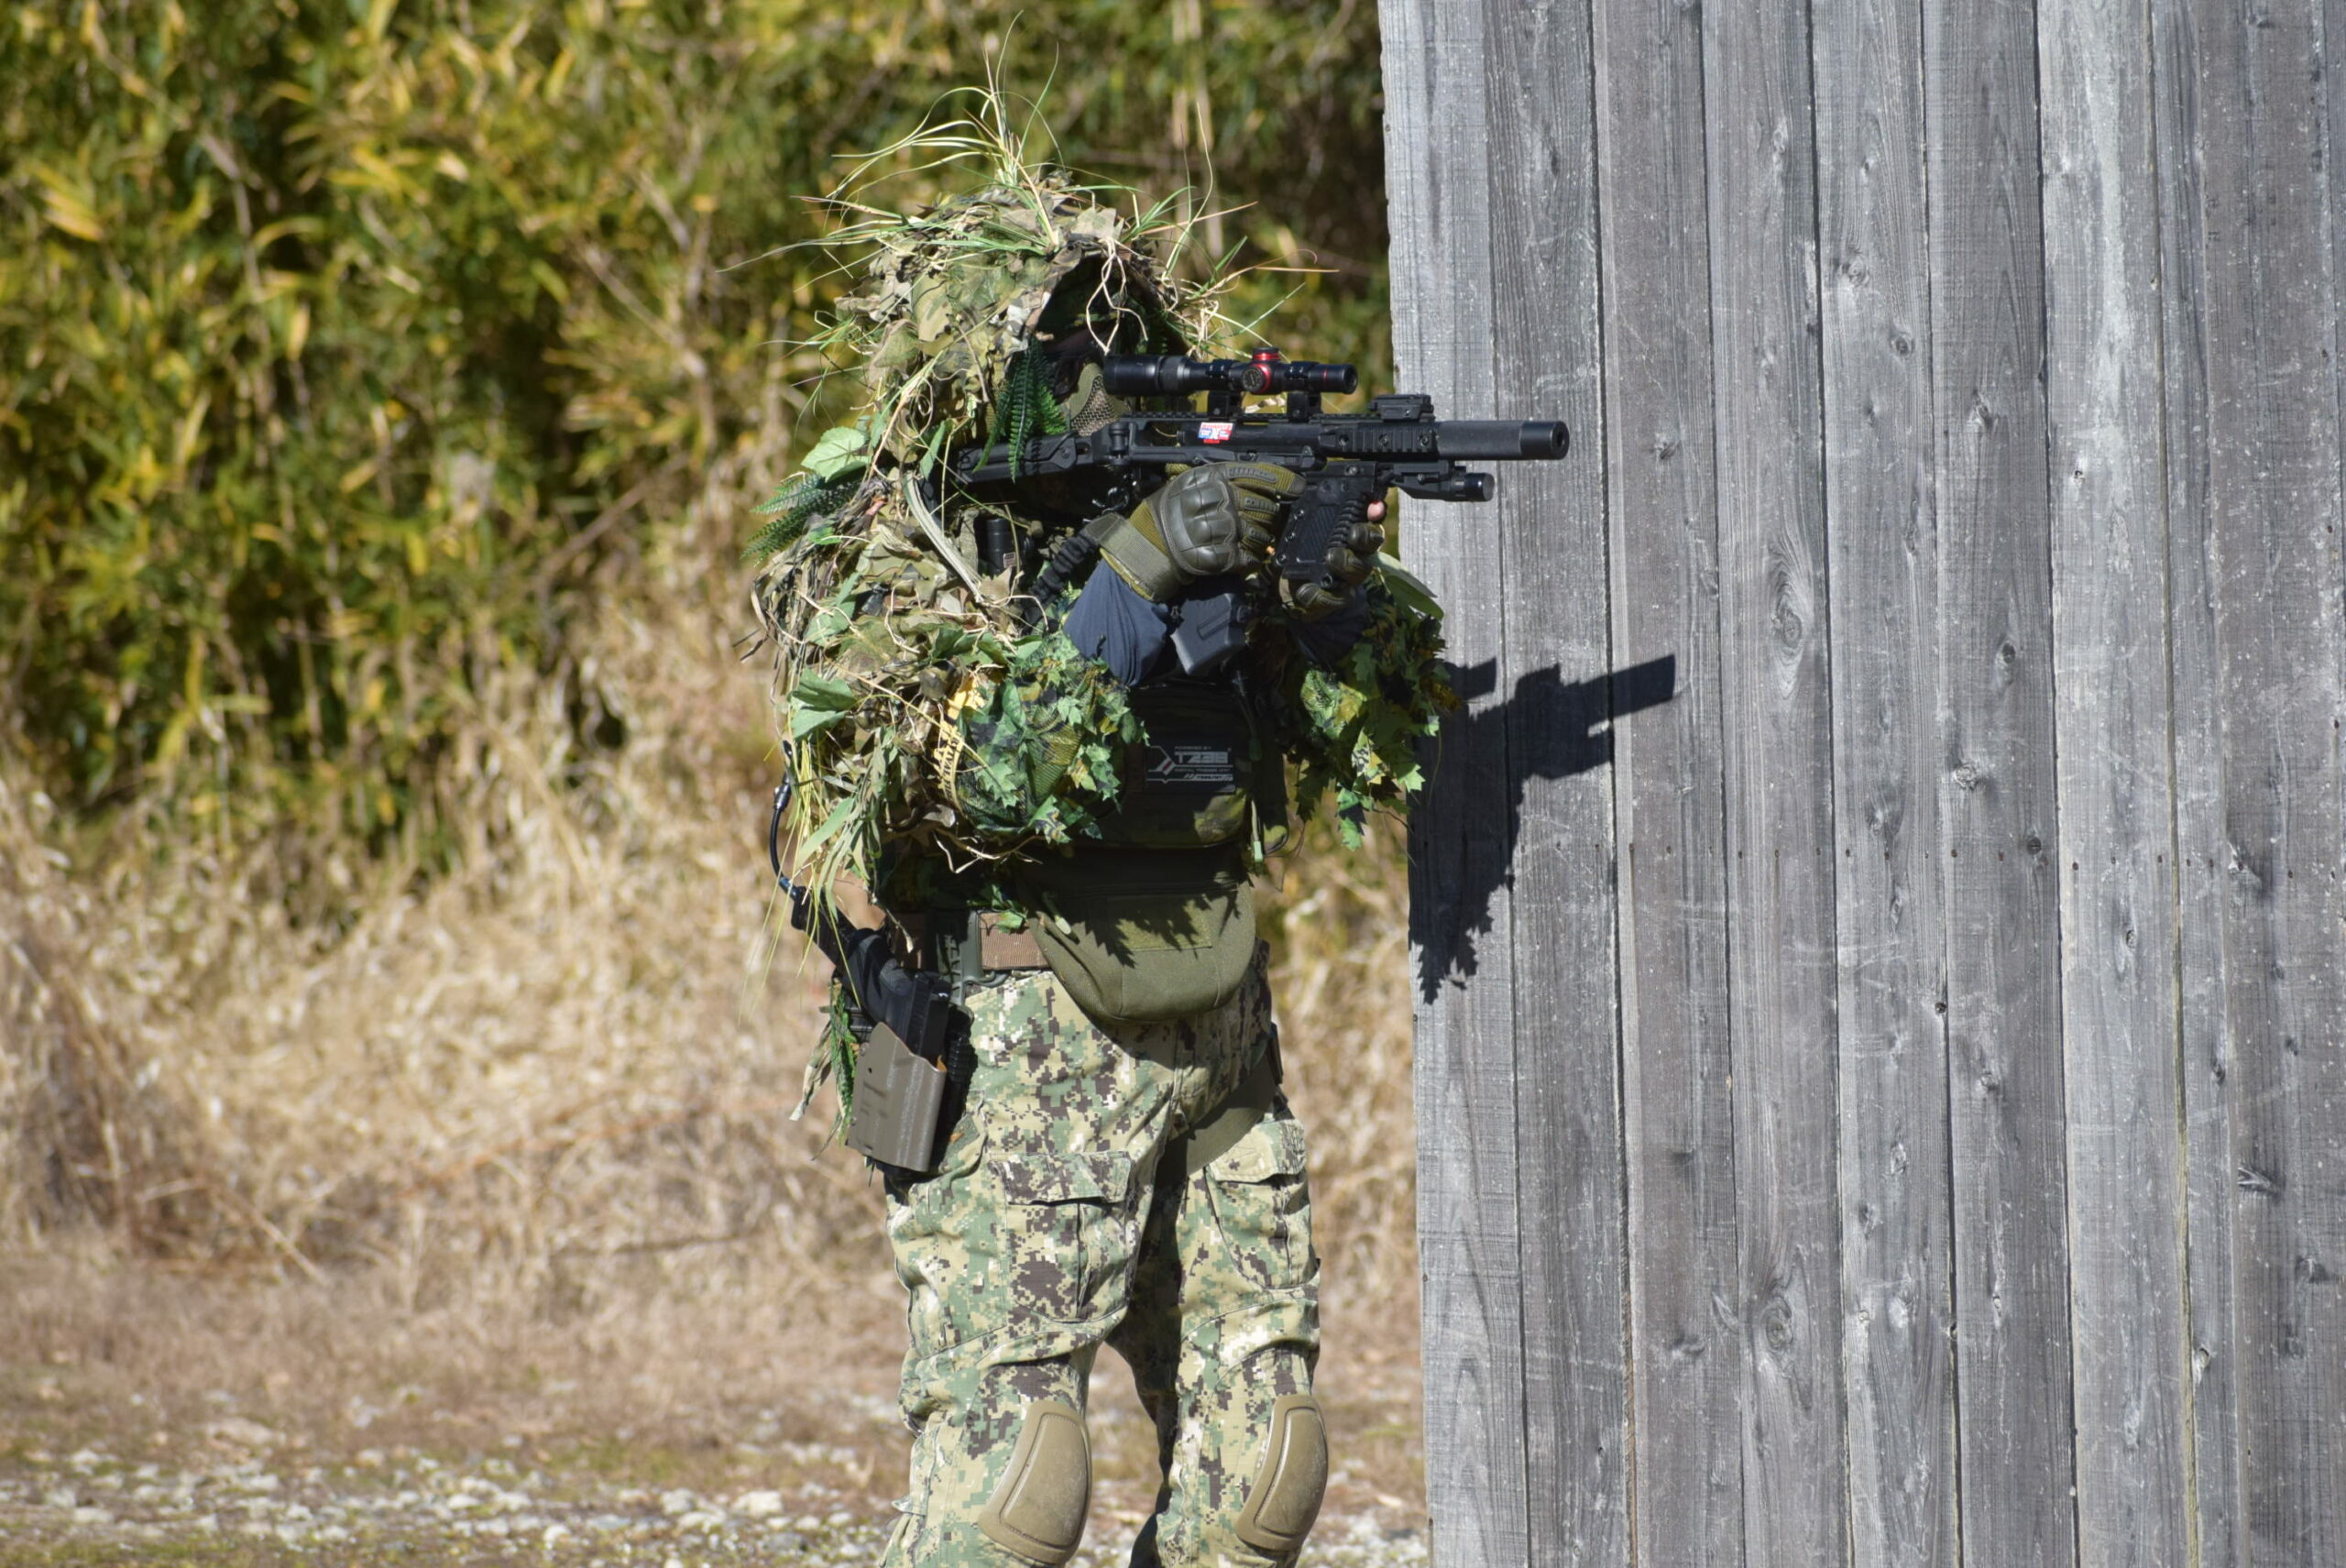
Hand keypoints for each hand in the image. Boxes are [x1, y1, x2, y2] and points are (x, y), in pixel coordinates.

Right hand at [1097, 462, 1302, 600]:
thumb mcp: (1195, 481)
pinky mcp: (1220, 556)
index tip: (1298, 486)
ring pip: (1261, 534)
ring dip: (1261, 540)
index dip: (1282, 481)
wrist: (1152, 542)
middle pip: (1265, 507)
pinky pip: (1250, 558)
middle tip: (1260, 520)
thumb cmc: (1176, 509)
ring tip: (1246, 539)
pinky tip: (1243, 556)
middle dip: (1268, 516)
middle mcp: (1218, 500)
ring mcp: (1219, 529)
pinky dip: (1251, 559)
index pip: (1257, 474)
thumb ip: (1228, 478)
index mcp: (1212, 477)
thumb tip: (1271, 483)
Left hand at [1285, 498, 1387, 620]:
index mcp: (1347, 529)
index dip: (1376, 511)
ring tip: (1331, 557)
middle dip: (1365, 536)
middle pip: (1372, 543)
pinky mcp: (1331, 598)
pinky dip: (1321, 595)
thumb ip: (1296, 499)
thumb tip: (1296, 480)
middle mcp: (1353, 552)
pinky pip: (1334, 598)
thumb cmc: (1290, 544)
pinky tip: (1306, 589)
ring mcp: (1345, 577)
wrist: (1280, 582)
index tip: (1373, 507)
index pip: (1369, 517)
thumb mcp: (1291, 516)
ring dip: (1347, 563)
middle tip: (1351, 534)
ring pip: (1359, 571)